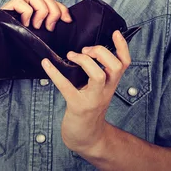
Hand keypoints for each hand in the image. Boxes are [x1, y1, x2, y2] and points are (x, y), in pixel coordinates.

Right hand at [0, 0, 72, 74]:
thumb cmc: (18, 53)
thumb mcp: (40, 41)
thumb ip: (51, 31)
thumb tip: (69, 23)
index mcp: (35, 12)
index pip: (52, 1)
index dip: (62, 8)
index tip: (68, 21)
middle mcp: (25, 6)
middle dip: (53, 10)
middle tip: (50, 27)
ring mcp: (13, 7)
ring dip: (41, 9)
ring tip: (38, 26)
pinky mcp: (3, 10)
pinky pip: (18, 1)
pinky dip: (26, 12)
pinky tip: (25, 25)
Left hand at [41, 30, 130, 153]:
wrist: (87, 138)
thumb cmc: (90, 108)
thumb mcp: (99, 89)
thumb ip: (98, 71)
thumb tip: (87, 49)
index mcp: (111, 84)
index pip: (124, 63)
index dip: (123, 47)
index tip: (115, 32)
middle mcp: (106, 91)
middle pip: (115, 66)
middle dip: (102, 52)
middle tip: (85, 50)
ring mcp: (93, 99)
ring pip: (98, 76)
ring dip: (85, 61)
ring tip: (72, 56)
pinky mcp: (77, 106)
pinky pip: (66, 87)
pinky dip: (55, 73)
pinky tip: (46, 63)